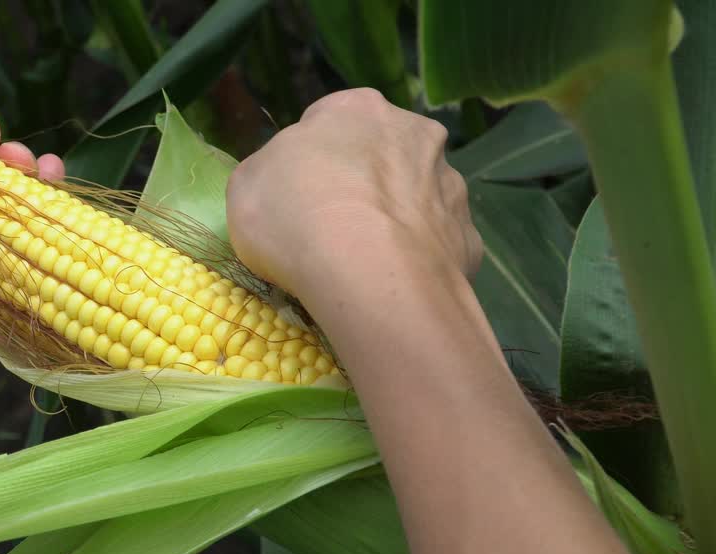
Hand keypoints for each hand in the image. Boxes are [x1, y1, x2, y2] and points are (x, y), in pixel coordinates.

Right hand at [226, 88, 480, 305]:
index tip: (297, 196)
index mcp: (356, 108)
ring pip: (416, 196)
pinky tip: (394, 283)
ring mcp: (448, 182)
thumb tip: (288, 181)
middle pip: (381, 154)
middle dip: (362, 184)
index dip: (310, 160)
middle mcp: (414, 132)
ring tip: (366, 263)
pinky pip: (436, 243)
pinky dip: (418, 258)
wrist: (369, 275)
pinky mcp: (468, 234)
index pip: (330, 122)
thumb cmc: (296, 217)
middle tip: (331, 228)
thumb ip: (270, 172)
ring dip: (395, 219)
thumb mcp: (246, 186)